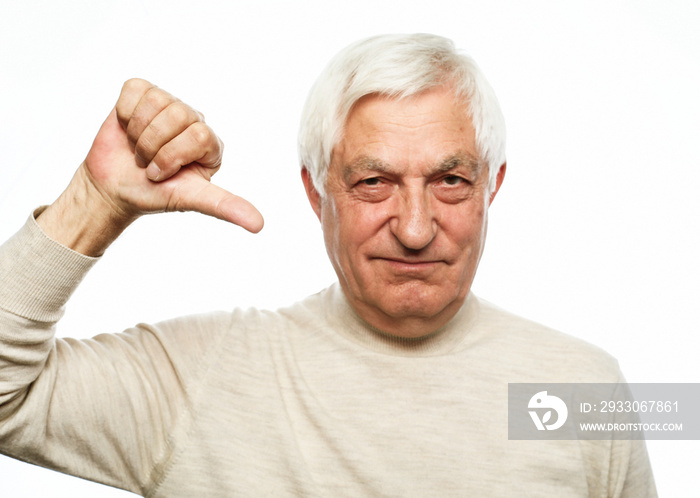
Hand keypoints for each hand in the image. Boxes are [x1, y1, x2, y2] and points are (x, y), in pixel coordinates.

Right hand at [86, 78, 262, 229]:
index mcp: (210, 144)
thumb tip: (259, 225)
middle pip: (178, 113)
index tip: (161, 175)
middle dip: (153, 146)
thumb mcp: (190, 200)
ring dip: (137, 132)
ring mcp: (169, 104)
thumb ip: (224, 206)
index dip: (171, 156)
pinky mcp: (143, 93)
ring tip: (138, 148)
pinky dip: (124, 114)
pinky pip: (135, 89)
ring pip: (156, 100)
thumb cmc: (153, 194)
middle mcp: (193, 120)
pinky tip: (127, 129)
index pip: (198, 135)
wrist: (113, 188)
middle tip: (147, 163)